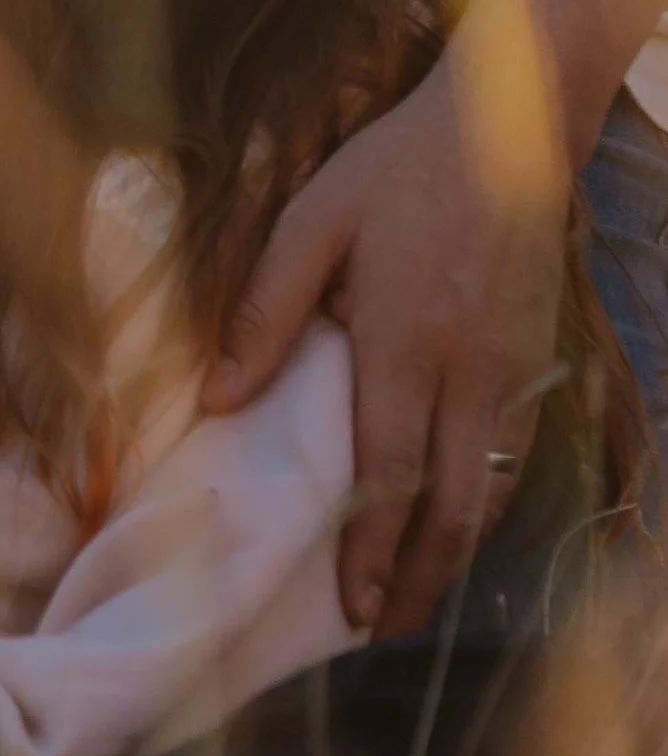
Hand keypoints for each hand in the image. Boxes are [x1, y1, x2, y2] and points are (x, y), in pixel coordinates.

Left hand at [206, 51, 571, 637]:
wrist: (508, 127)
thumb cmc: (395, 170)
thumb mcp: (312, 220)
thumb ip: (265, 310)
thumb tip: (217, 397)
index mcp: (402, 343)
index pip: (386, 475)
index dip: (371, 549)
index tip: (352, 606)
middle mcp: (466, 372)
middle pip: (448, 505)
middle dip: (419, 577)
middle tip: (383, 628)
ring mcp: (512, 369)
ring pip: (489, 487)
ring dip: (455, 549)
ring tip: (417, 592)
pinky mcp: (538, 358)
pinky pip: (513, 453)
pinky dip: (485, 501)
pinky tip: (460, 518)